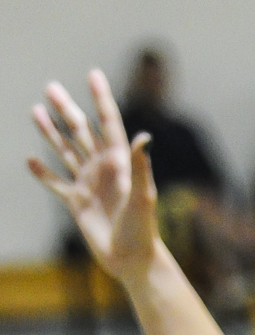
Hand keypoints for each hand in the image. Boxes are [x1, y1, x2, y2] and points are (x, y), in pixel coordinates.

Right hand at [28, 71, 160, 282]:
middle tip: (50, 87)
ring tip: (36, 110)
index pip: (109, 123)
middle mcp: (103, 169)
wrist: (132, 260)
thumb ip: (139, 165)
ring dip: (51, 132)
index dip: (101, 99)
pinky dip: (43, 173)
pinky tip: (30, 160)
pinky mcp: (77, 203)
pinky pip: (56, 184)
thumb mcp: (142, 196)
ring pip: (66, 151)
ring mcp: (88, 184)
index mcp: (119, 163)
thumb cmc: (142, 230)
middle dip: (67, 109)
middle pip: (81, 131)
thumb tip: (144, 136)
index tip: (93, 74)